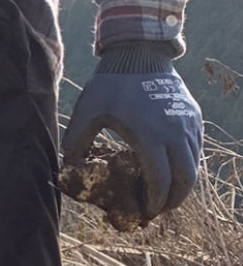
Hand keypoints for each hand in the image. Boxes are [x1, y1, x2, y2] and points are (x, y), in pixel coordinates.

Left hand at [62, 67, 202, 219]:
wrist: (139, 54)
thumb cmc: (111, 84)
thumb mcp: (86, 112)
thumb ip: (75, 142)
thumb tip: (69, 168)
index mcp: (150, 135)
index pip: (160, 180)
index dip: (154, 201)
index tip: (145, 211)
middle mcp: (175, 132)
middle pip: (185, 180)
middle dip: (173, 200)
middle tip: (158, 209)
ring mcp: (188, 124)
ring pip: (194, 165)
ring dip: (182, 185)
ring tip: (165, 194)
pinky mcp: (194, 117)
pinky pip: (196, 148)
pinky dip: (188, 165)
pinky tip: (171, 170)